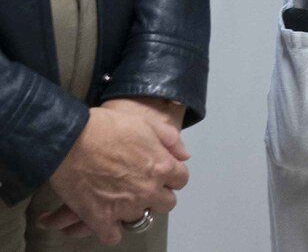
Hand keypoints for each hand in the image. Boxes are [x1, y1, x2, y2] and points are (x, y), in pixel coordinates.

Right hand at [44, 100, 189, 242]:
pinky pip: (113, 236)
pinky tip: (105, 219)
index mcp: (162, 166)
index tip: (159, 173)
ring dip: (132, 210)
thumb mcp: (145, 123)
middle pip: (166, 203)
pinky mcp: (101, 219)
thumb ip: (169, 139)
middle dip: (157, 195)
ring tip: (119, 199)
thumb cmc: (107, 127)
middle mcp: (149, 190)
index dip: (170, 176)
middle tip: (141, 186)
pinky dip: (110, 230)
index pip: (181, 180)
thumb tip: (184, 156)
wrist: (70, 140)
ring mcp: (125, 207)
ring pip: (139, 218)